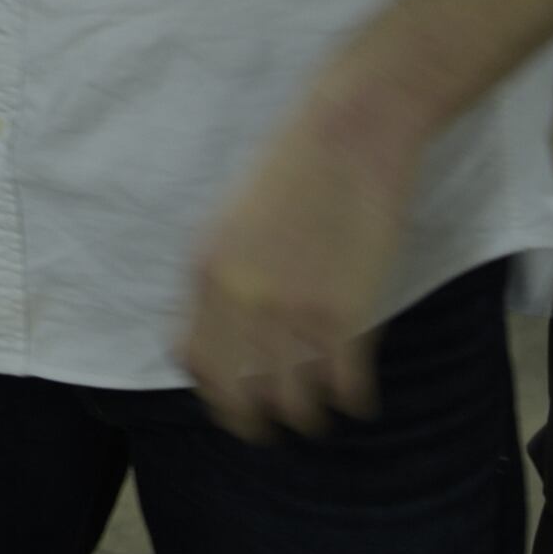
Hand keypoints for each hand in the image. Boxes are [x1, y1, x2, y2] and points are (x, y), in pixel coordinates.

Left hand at [178, 95, 414, 438]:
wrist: (351, 131)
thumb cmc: (295, 168)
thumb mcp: (230, 220)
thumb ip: (219, 279)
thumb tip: (217, 337)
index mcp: (205, 274)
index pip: (194, 365)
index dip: (215, 391)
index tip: (236, 397)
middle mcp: (240, 302)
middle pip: (238, 398)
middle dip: (258, 421)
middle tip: (279, 422)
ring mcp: (293, 313)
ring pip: (293, 405)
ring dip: (309, 417)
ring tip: (322, 413)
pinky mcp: (345, 316)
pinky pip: (345, 388)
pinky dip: (352, 401)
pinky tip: (359, 398)